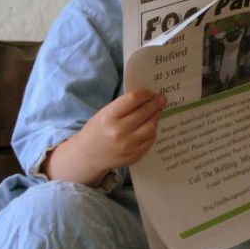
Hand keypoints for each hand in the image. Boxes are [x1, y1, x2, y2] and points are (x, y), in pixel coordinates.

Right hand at [43, 90, 165, 184]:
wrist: (88, 156)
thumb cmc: (97, 131)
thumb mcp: (104, 114)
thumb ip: (123, 106)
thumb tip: (146, 98)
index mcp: (108, 117)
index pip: (132, 100)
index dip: (144, 94)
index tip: (151, 92)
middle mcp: (119, 132)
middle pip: (144, 112)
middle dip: (155, 103)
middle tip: (161, 98)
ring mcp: (128, 145)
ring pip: (151, 126)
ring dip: (156, 117)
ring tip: (157, 111)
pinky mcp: (135, 156)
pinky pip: (150, 139)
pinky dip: (152, 131)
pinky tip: (151, 126)